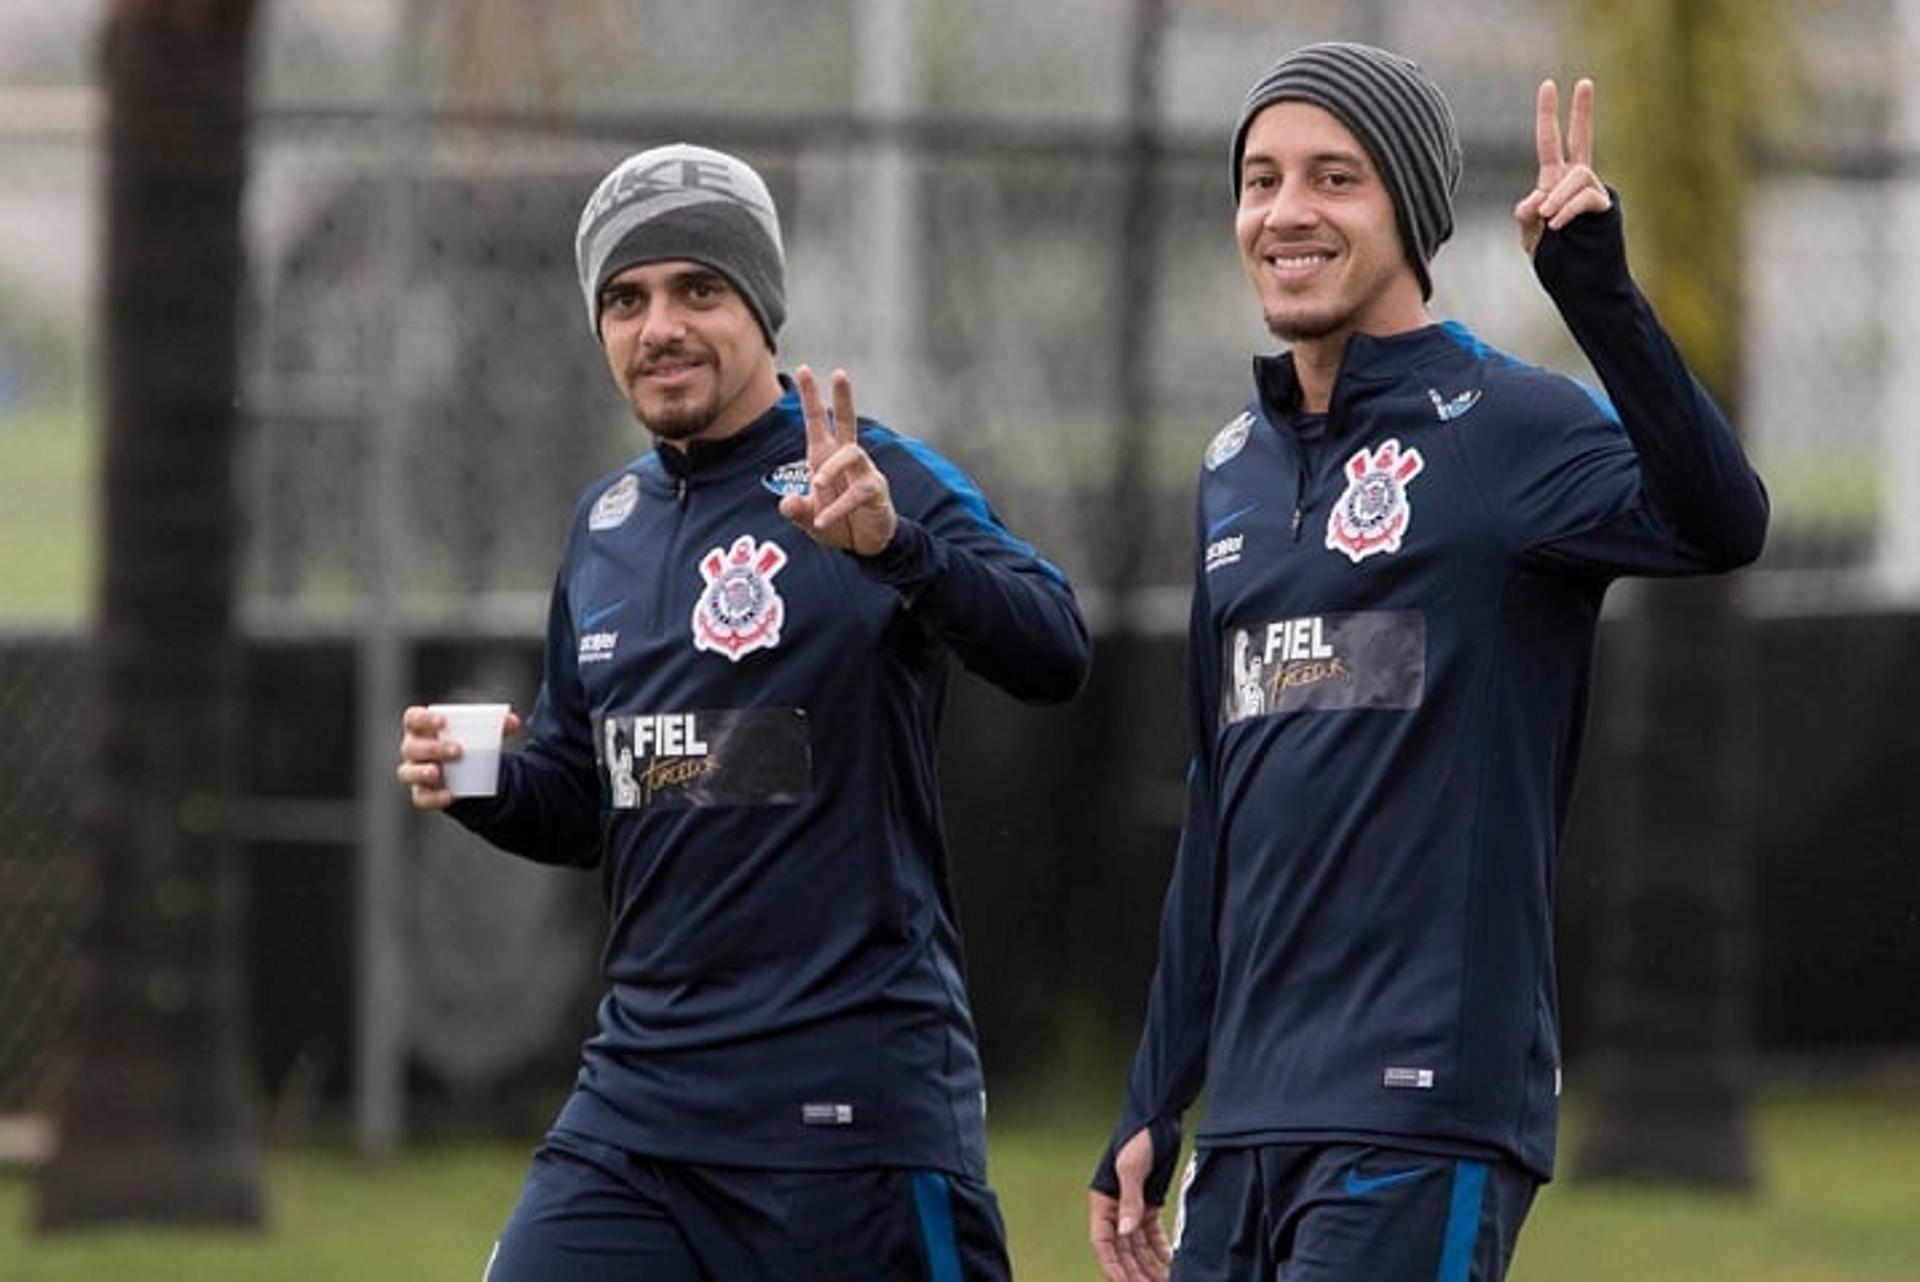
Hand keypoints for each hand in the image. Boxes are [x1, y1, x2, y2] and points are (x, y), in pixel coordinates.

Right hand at [396, 704, 520, 809]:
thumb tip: (513, 722)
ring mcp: (414, 771)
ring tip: (438, 772)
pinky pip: (421, 798)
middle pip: (411, 747)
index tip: (444, 721)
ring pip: (407, 772)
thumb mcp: (481, 733)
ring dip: (422, 772)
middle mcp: (413, 749)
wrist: (465, 771)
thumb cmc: (466, 743)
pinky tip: (450, 795)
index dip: (423, 718)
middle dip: (432, 748)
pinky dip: (433, 798)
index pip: (412, 718)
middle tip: (458, 750)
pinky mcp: (422, 792)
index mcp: (422, 728)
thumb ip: (498, 725)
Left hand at [778, 365, 896, 556]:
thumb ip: (797, 511)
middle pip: (846, 421)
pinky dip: (838, 507)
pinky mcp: (875, 491)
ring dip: (831, 469)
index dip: (810, 397)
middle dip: (842, 398)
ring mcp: (863, 472)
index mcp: (824, 457)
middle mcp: (845, 458)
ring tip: (818, 487)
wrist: (864, 545)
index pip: (816, 422)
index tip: (803, 369)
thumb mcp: (809, 520)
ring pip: (851, 454)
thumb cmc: (836, 524)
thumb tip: (786, 502)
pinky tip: (824, 520)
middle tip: (840, 372)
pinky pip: (858, 492)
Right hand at [1090, 1128, 1171, 1281]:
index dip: (1112, 1265)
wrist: (1159, 1118)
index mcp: (1103, 1201)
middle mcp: (1116, 1208)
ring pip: (1138, 1245)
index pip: (1103, 1242)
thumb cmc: (1137, 1137)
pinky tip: (1170, 1260)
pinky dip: (1160, 1248)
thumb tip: (1127, 1231)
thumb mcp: (1131, 1168)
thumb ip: (1130, 1201)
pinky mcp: (1150, 1203)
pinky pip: (1152, 1233)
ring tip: (1162, 1280)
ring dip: (1148, 1264)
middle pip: (1122, 1249)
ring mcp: (1133, 1206)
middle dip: (1134, 1271)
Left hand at [1514, 77, 1611, 254]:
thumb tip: (1532, 202)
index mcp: (1553, 182)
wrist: (1581, 283)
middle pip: (1581, 138)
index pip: (1550, 141)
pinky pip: (1585, 198)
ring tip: (1546, 218)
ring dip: (1556, 197)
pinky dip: (1568, 210)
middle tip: (1585, 82)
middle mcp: (1575, 180)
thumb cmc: (1556, 260)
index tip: (1548, 84)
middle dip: (1582, 111)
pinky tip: (1555, 224)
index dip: (1548, 114)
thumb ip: (1526, 217)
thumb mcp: (1531, 236)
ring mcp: (1592, 192)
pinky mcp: (1605, 207)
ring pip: (1575, 176)